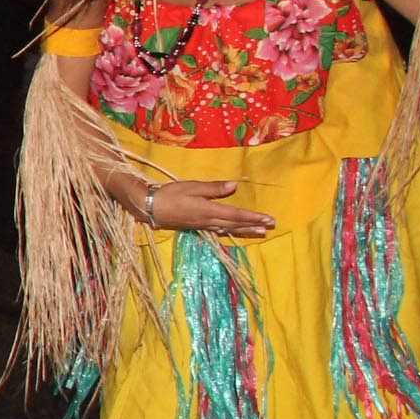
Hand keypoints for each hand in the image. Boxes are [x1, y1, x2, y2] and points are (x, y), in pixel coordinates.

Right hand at [146, 178, 274, 237]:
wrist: (149, 208)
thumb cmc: (169, 194)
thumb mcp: (191, 187)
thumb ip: (213, 188)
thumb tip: (234, 186)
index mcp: (208, 210)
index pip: (236, 214)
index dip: (253, 217)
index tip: (268, 219)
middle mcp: (208, 220)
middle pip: (235, 224)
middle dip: (253, 225)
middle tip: (270, 226)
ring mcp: (202, 225)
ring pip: (228, 228)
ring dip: (245, 230)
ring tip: (259, 232)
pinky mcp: (197, 226)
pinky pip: (218, 230)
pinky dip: (230, 230)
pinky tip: (234, 231)